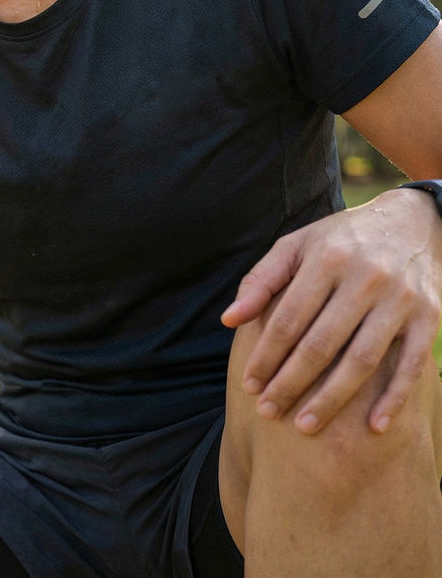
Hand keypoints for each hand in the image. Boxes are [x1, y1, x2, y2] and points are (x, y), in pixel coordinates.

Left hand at [222, 189, 441, 434]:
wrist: (412, 223)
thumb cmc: (340, 240)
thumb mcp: (296, 245)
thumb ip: (261, 281)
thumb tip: (228, 321)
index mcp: (327, 259)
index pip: (288, 318)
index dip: (266, 355)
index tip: (249, 384)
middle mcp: (366, 278)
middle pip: (321, 344)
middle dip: (291, 382)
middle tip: (268, 412)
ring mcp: (402, 300)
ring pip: (362, 360)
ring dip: (332, 398)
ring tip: (305, 426)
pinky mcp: (431, 318)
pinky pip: (412, 365)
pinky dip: (394, 398)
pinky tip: (374, 427)